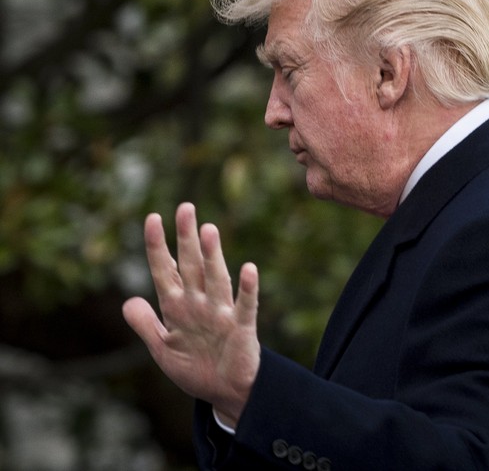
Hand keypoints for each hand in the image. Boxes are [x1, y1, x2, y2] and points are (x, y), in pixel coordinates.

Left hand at [123, 202, 260, 427]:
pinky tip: (249, 269)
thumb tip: (128, 300)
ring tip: (208, 230)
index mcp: (177, 308)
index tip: (152, 218)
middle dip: (186, 238)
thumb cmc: (196, 369)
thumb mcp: (163, 350)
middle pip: (191, 266)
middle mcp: (199, 304)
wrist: (226, 393)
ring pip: (215, 279)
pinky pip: (245, 306)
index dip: (157, 246)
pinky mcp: (241, 329)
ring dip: (212, 256)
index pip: (165, 270)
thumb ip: (146, 325)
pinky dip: (247, 289)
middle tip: (186, 208)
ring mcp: (221, 314)